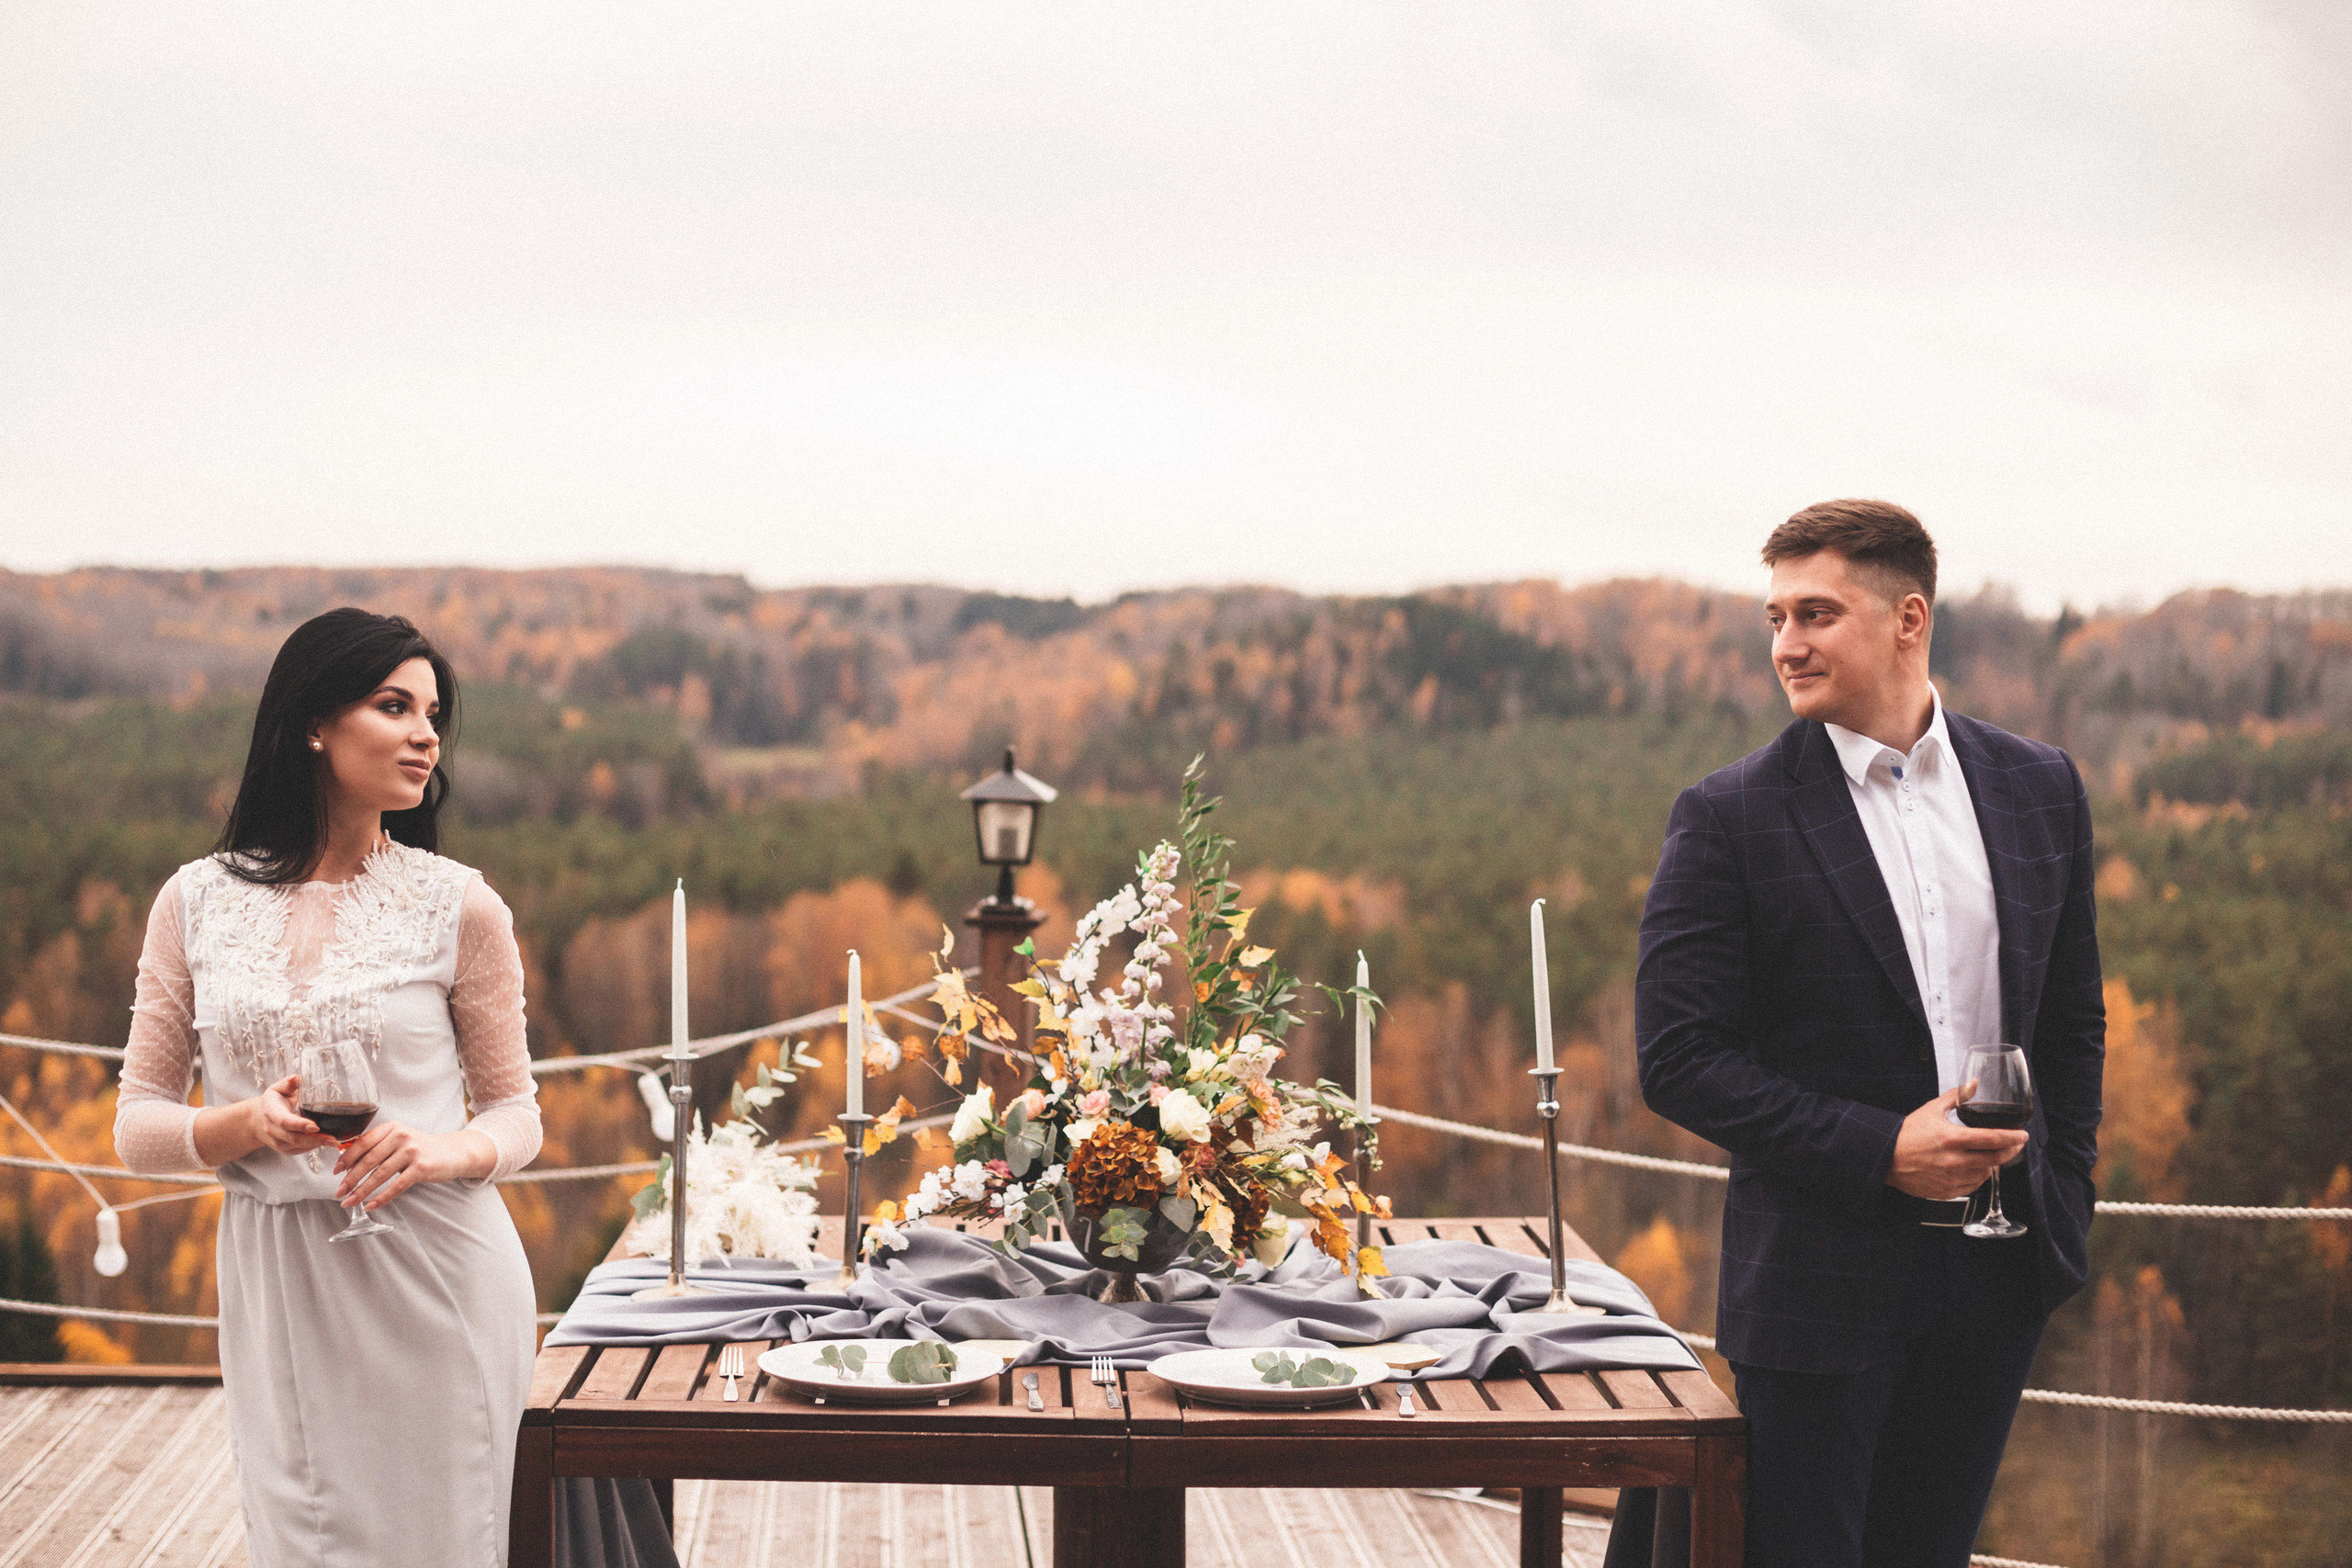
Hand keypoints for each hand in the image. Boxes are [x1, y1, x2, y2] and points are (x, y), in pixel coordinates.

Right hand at [249, 1075, 337, 1158]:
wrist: (256, 1120)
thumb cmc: (273, 1101)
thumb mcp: (277, 1089)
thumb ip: (287, 1084)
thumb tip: (296, 1077)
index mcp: (271, 1112)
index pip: (284, 1121)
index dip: (299, 1124)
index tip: (315, 1126)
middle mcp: (272, 1129)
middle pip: (293, 1137)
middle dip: (314, 1139)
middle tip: (332, 1139)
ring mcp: (277, 1141)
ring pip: (297, 1145)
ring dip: (316, 1145)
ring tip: (334, 1141)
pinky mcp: (284, 1149)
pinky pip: (299, 1150)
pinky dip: (313, 1147)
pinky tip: (325, 1142)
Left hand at [333, 1122, 484, 1210]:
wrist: (452, 1153)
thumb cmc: (420, 1149)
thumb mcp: (399, 1140)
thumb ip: (377, 1147)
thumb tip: (346, 1163)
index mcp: (392, 1127)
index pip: (363, 1143)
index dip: (346, 1158)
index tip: (335, 1172)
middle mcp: (401, 1136)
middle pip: (369, 1160)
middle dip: (350, 1179)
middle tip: (339, 1192)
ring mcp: (412, 1152)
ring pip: (380, 1175)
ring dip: (362, 1191)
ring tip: (350, 1203)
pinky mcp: (421, 1168)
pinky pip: (396, 1186)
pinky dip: (382, 1198)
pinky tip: (371, 1206)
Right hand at [1885, 1082, 2028, 1201]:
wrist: (1885, 1157)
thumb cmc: (1907, 1133)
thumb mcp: (1931, 1109)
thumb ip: (1956, 1097)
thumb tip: (1973, 1084)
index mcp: (1952, 1138)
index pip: (1993, 1139)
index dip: (2012, 1137)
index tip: (2022, 1135)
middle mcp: (1954, 1161)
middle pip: (1995, 1159)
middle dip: (2011, 1151)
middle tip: (2015, 1145)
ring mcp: (1951, 1178)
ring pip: (1986, 1174)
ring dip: (1992, 1164)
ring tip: (1990, 1155)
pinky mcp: (1946, 1191)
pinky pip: (1972, 1186)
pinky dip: (1977, 1177)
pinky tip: (1974, 1169)